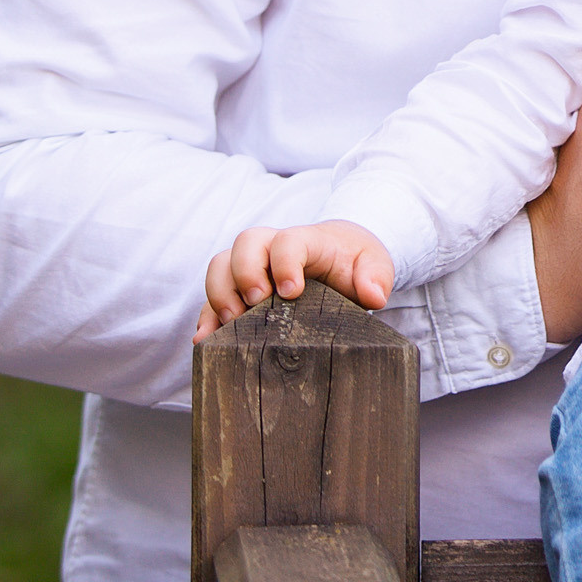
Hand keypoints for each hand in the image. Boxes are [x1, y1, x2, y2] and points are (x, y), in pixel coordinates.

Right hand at [196, 221, 392, 338]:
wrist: (340, 258)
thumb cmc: (355, 262)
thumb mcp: (375, 265)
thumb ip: (376, 276)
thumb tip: (372, 295)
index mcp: (306, 240)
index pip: (287, 240)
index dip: (284, 263)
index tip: (292, 292)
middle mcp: (271, 247)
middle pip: (244, 243)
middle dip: (244, 273)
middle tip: (255, 305)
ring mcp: (251, 267)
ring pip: (220, 265)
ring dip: (220, 294)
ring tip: (231, 325)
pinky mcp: (238, 290)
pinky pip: (212, 297)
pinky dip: (206, 317)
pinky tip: (205, 341)